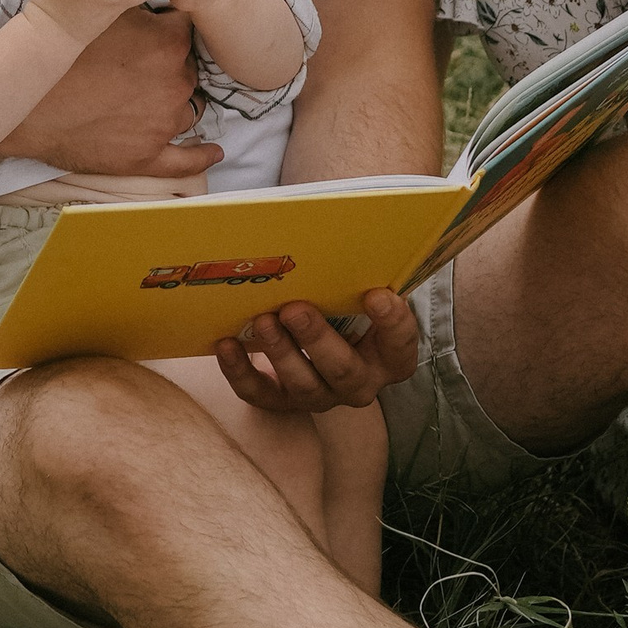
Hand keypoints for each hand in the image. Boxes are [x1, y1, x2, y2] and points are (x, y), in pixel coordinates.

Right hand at [0, 3, 218, 181]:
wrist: (31, 107)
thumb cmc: (66, 58)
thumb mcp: (104, 18)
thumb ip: (140, 10)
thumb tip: (156, 2)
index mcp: (169, 45)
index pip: (185, 30)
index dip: (169, 30)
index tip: (156, 33)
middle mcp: (176, 83)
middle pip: (186, 69)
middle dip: (168, 67)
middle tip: (137, 67)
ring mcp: (165, 122)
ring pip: (186, 107)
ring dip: (173, 102)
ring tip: (145, 100)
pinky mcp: (150, 155)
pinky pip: (186, 160)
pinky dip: (201, 156)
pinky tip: (213, 152)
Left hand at [215, 285, 418, 413]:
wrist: (313, 337)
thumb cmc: (342, 302)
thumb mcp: (358, 289)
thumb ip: (358, 271)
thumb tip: (341, 226)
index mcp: (388, 355)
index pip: (399, 344)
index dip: (393, 323)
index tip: (377, 294)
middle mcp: (358, 381)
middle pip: (344, 371)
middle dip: (317, 340)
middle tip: (295, 309)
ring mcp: (320, 394)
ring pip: (303, 385)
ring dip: (280, 352)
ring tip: (263, 320)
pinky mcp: (281, 401)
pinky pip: (259, 393)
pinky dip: (240, 371)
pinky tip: (227, 344)